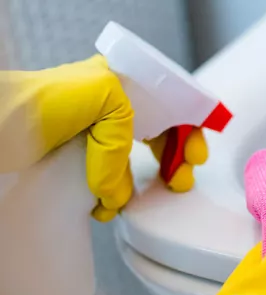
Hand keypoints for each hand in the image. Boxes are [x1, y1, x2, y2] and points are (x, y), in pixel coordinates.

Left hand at [0, 55, 210, 220]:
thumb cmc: (38, 99)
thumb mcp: (102, 95)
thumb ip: (127, 134)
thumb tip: (118, 186)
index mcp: (120, 85)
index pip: (170, 106)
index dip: (189, 130)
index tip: (196, 153)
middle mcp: (108, 111)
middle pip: (159, 138)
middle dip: (175, 161)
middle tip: (179, 179)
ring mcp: (92, 140)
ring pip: (133, 167)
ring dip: (141, 187)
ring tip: (135, 197)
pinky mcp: (75, 167)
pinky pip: (108, 188)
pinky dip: (114, 200)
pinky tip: (108, 205)